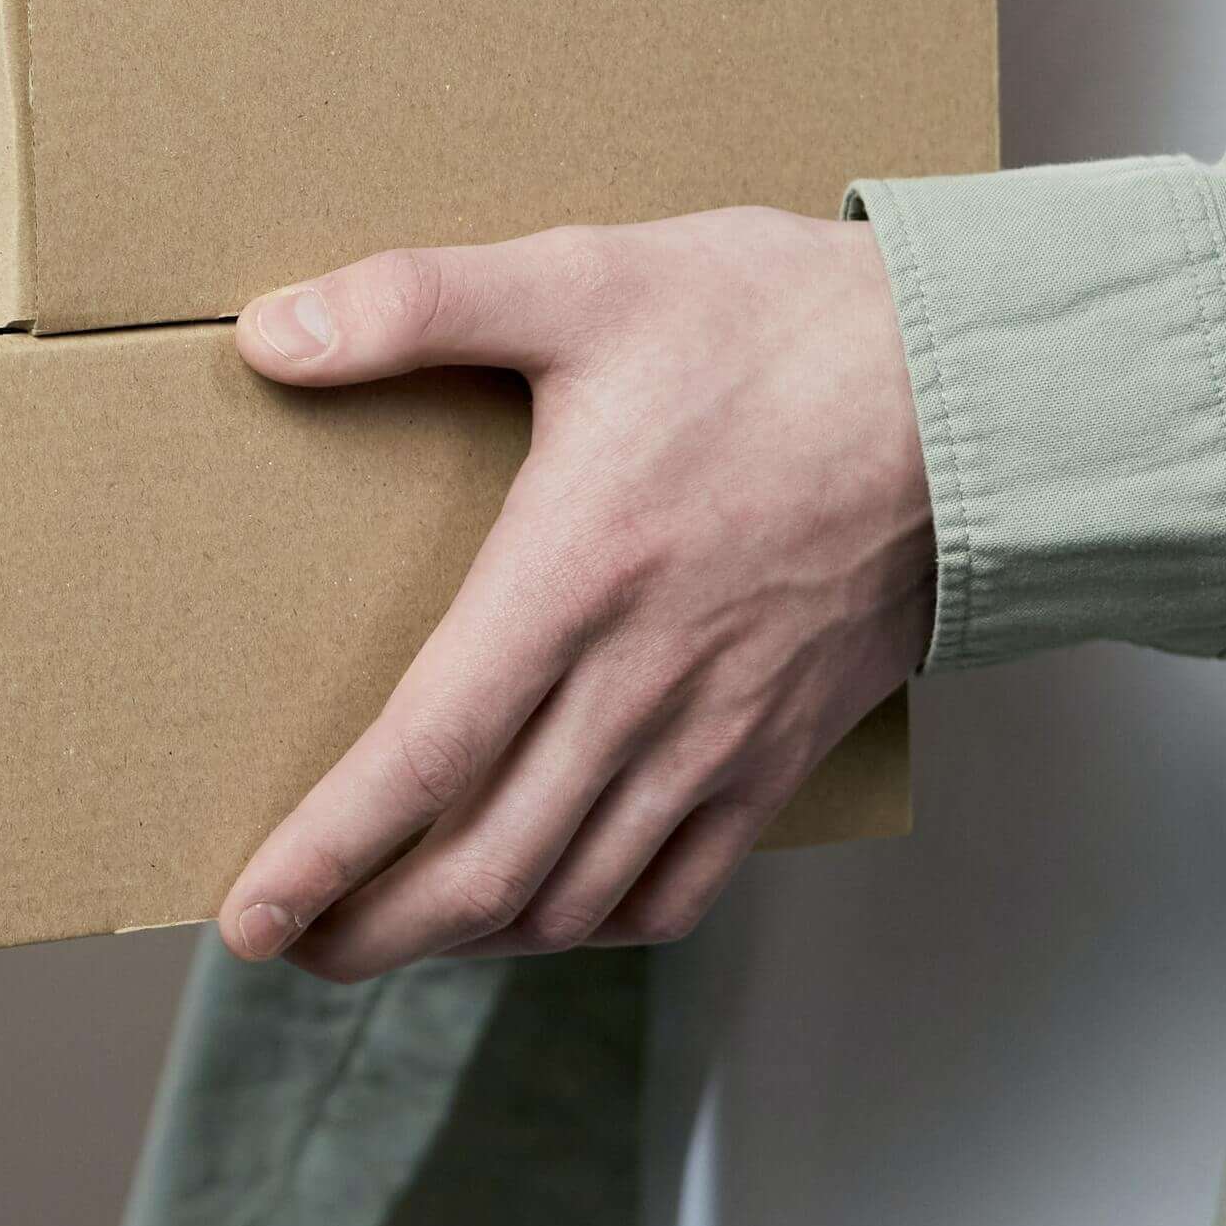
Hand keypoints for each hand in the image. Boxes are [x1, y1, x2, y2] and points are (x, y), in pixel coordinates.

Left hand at [214, 209, 934, 982]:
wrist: (976, 384)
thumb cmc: (781, 324)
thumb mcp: (583, 278)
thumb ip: (414, 302)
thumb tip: (266, 332)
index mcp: (571, 579)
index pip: (422, 757)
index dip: (328, 853)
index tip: (248, 916)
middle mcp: (640, 684)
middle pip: (486, 865)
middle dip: (373, 929)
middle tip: (289, 947)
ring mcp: (718, 732)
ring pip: (576, 894)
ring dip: (471, 938)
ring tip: (391, 935)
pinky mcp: (780, 749)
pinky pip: (682, 885)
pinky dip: (596, 921)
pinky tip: (547, 912)